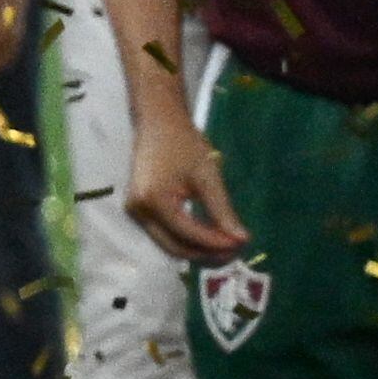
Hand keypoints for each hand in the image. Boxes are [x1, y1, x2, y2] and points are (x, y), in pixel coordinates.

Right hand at [121, 99, 248, 261]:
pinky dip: (186, 240)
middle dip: (206, 254)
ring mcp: (135, 214)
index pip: (188, 233)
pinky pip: (164, 235)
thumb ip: (222, 210)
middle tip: (236, 250)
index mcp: (154, 201)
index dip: (216, 242)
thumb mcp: (207, 176)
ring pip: (169, 245)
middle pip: (175, 248)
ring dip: (197, 250)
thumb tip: (241, 239)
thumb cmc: (183, 144)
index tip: (242, 243)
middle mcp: (139, 212)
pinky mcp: (138, 212)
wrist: (158, 123)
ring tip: (226, 246)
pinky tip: (208, 237)